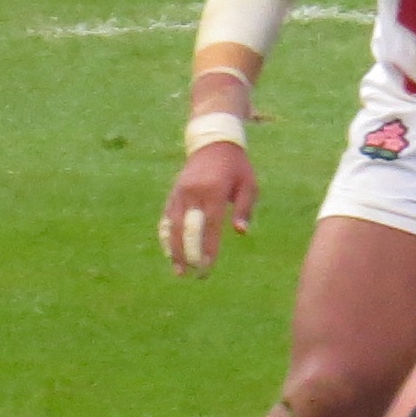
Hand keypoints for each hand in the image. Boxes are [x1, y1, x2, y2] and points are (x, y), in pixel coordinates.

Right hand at [158, 142, 255, 276]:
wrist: (213, 142)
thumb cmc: (236, 166)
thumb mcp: (248, 184)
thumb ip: (244, 208)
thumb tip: (240, 232)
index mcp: (213, 191)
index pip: (209, 227)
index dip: (208, 249)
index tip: (208, 268)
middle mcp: (193, 193)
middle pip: (187, 230)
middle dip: (190, 255)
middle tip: (195, 275)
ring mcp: (180, 193)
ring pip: (172, 226)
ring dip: (174, 250)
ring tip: (178, 271)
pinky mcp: (173, 193)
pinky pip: (167, 218)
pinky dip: (167, 236)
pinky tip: (170, 252)